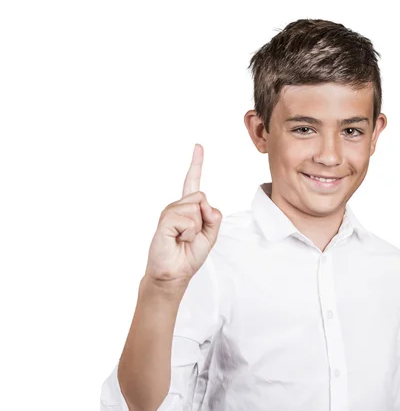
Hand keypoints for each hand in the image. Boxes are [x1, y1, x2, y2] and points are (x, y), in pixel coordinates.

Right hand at [145, 144, 221, 282]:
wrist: (174, 273)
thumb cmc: (188, 255)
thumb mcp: (210, 235)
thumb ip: (213, 217)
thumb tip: (205, 204)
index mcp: (188, 208)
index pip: (192, 182)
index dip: (196, 164)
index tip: (198, 147)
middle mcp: (177, 206)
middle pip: (202, 197)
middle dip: (205, 219)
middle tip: (192, 236)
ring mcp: (169, 212)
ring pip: (196, 208)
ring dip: (196, 228)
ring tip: (183, 239)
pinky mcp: (165, 220)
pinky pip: (189, 219)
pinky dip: (189, 233)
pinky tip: (178, 239)